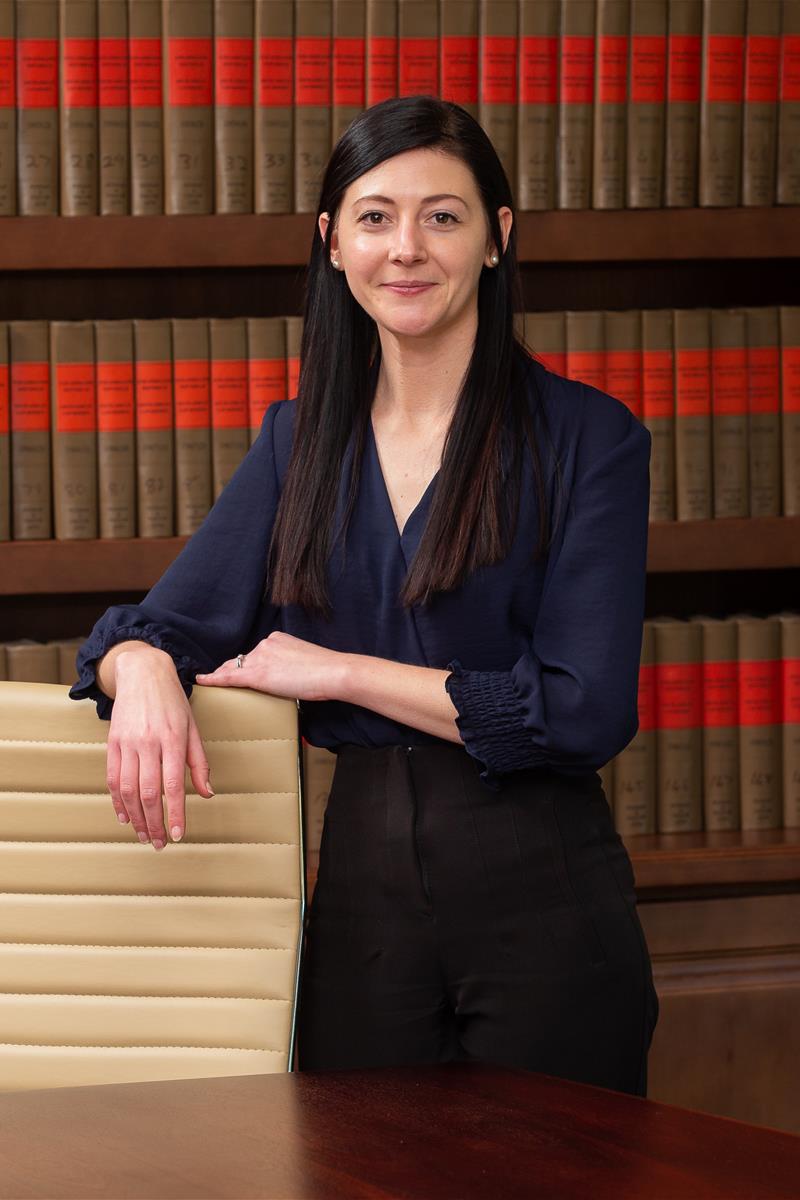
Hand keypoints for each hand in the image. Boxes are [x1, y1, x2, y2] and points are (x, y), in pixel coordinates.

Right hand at [106, 646, 213, 849]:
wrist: (143, 672)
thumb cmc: (173, 702)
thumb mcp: (193, 728)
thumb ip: (199, 763)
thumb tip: (207, 793)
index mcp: (173, 740)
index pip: (173, 786)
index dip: (175, 814)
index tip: (178, 835)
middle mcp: (148, 743)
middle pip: (148, 793)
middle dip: (154, 823)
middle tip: (160, 844)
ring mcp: (127, 743)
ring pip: (127, 790)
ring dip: (135, 817)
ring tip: (143, 835)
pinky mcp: (112, 742)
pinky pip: (111, 778)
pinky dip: (117, 801)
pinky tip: (124, 816)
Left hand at [195, 631, 347, 701]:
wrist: (333, 672)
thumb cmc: (326, 671)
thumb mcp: (304, 661)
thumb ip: (290, 665)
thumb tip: (285, 678)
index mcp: (277, 639)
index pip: (256, 654)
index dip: (246, 664)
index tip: (242, 671)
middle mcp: (265, 644)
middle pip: (242, 660)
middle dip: (231, 670)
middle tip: (220, 680)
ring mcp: (260, 657)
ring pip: (235, 669)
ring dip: (225, 677)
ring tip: (214, 686)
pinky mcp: (258, 674)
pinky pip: (229, 677)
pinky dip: (213, 679)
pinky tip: (201, 681)